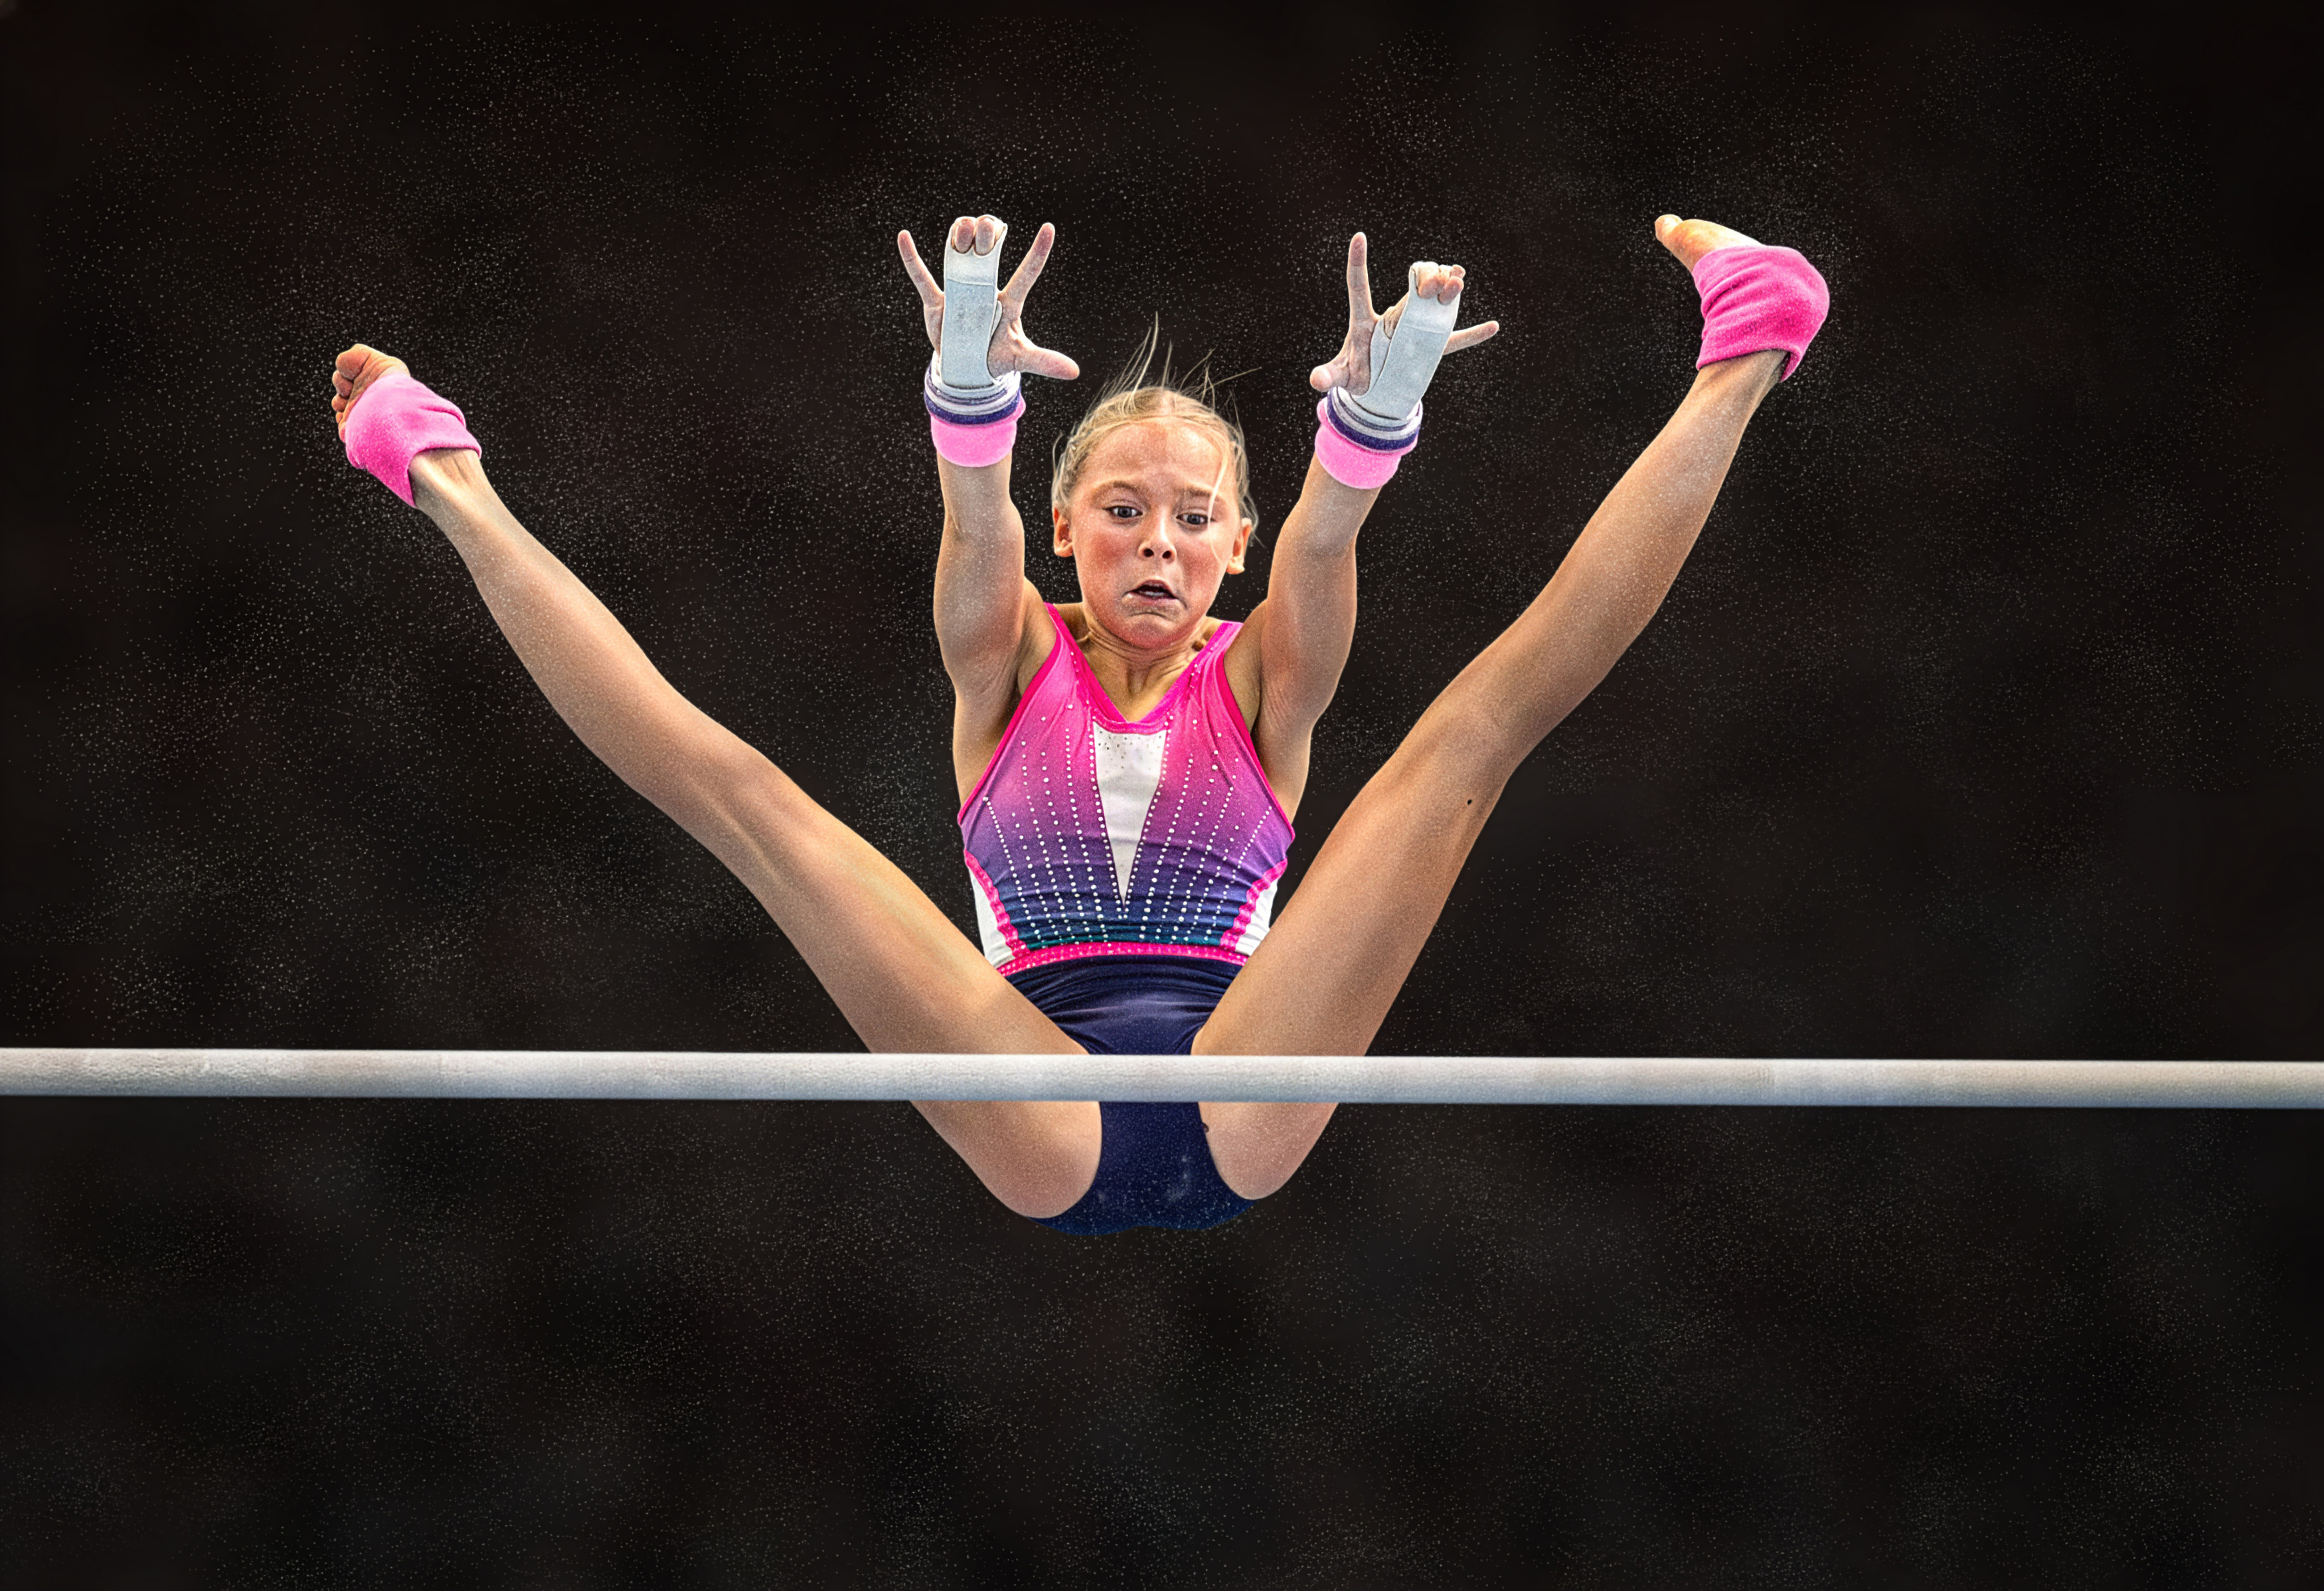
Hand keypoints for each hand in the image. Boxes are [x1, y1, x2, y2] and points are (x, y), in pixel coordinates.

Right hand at [897, 216, 1079, 381]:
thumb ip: (1044, 361)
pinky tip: (904, 237)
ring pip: (959, 250)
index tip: (1049, 228)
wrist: (967, 369)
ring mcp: (960, 290)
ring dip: (960, 234)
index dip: (1038, 252)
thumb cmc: (997, 357)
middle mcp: (986, 287)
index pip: (1027, 273)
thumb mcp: (1020, 359)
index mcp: (1009, 300)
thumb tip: (1075, 372)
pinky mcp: (937, 301)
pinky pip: (922, 277)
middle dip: (989, 232)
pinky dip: (911, 258)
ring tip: (962, 240)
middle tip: (986, 244)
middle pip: (990, 246)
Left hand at [1308, 233, 1498, 396]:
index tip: (1359, 236)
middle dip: (1423, 278)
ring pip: (1432, 302)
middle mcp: (1391, 317)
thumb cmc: (1353, 376)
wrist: (1372, 389)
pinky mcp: (1428, 347)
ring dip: (1447, 289)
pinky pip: (1453, 339)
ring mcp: (1412, 329)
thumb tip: (1317, 381)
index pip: (1359, 286)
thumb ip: (1328, 376)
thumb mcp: (1339, 377)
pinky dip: (1472, 335)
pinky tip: (1492, 327)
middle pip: (1407, 290)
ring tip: (1459, 279)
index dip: (1358, 263)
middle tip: (1432, 283)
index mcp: (1365, 320)